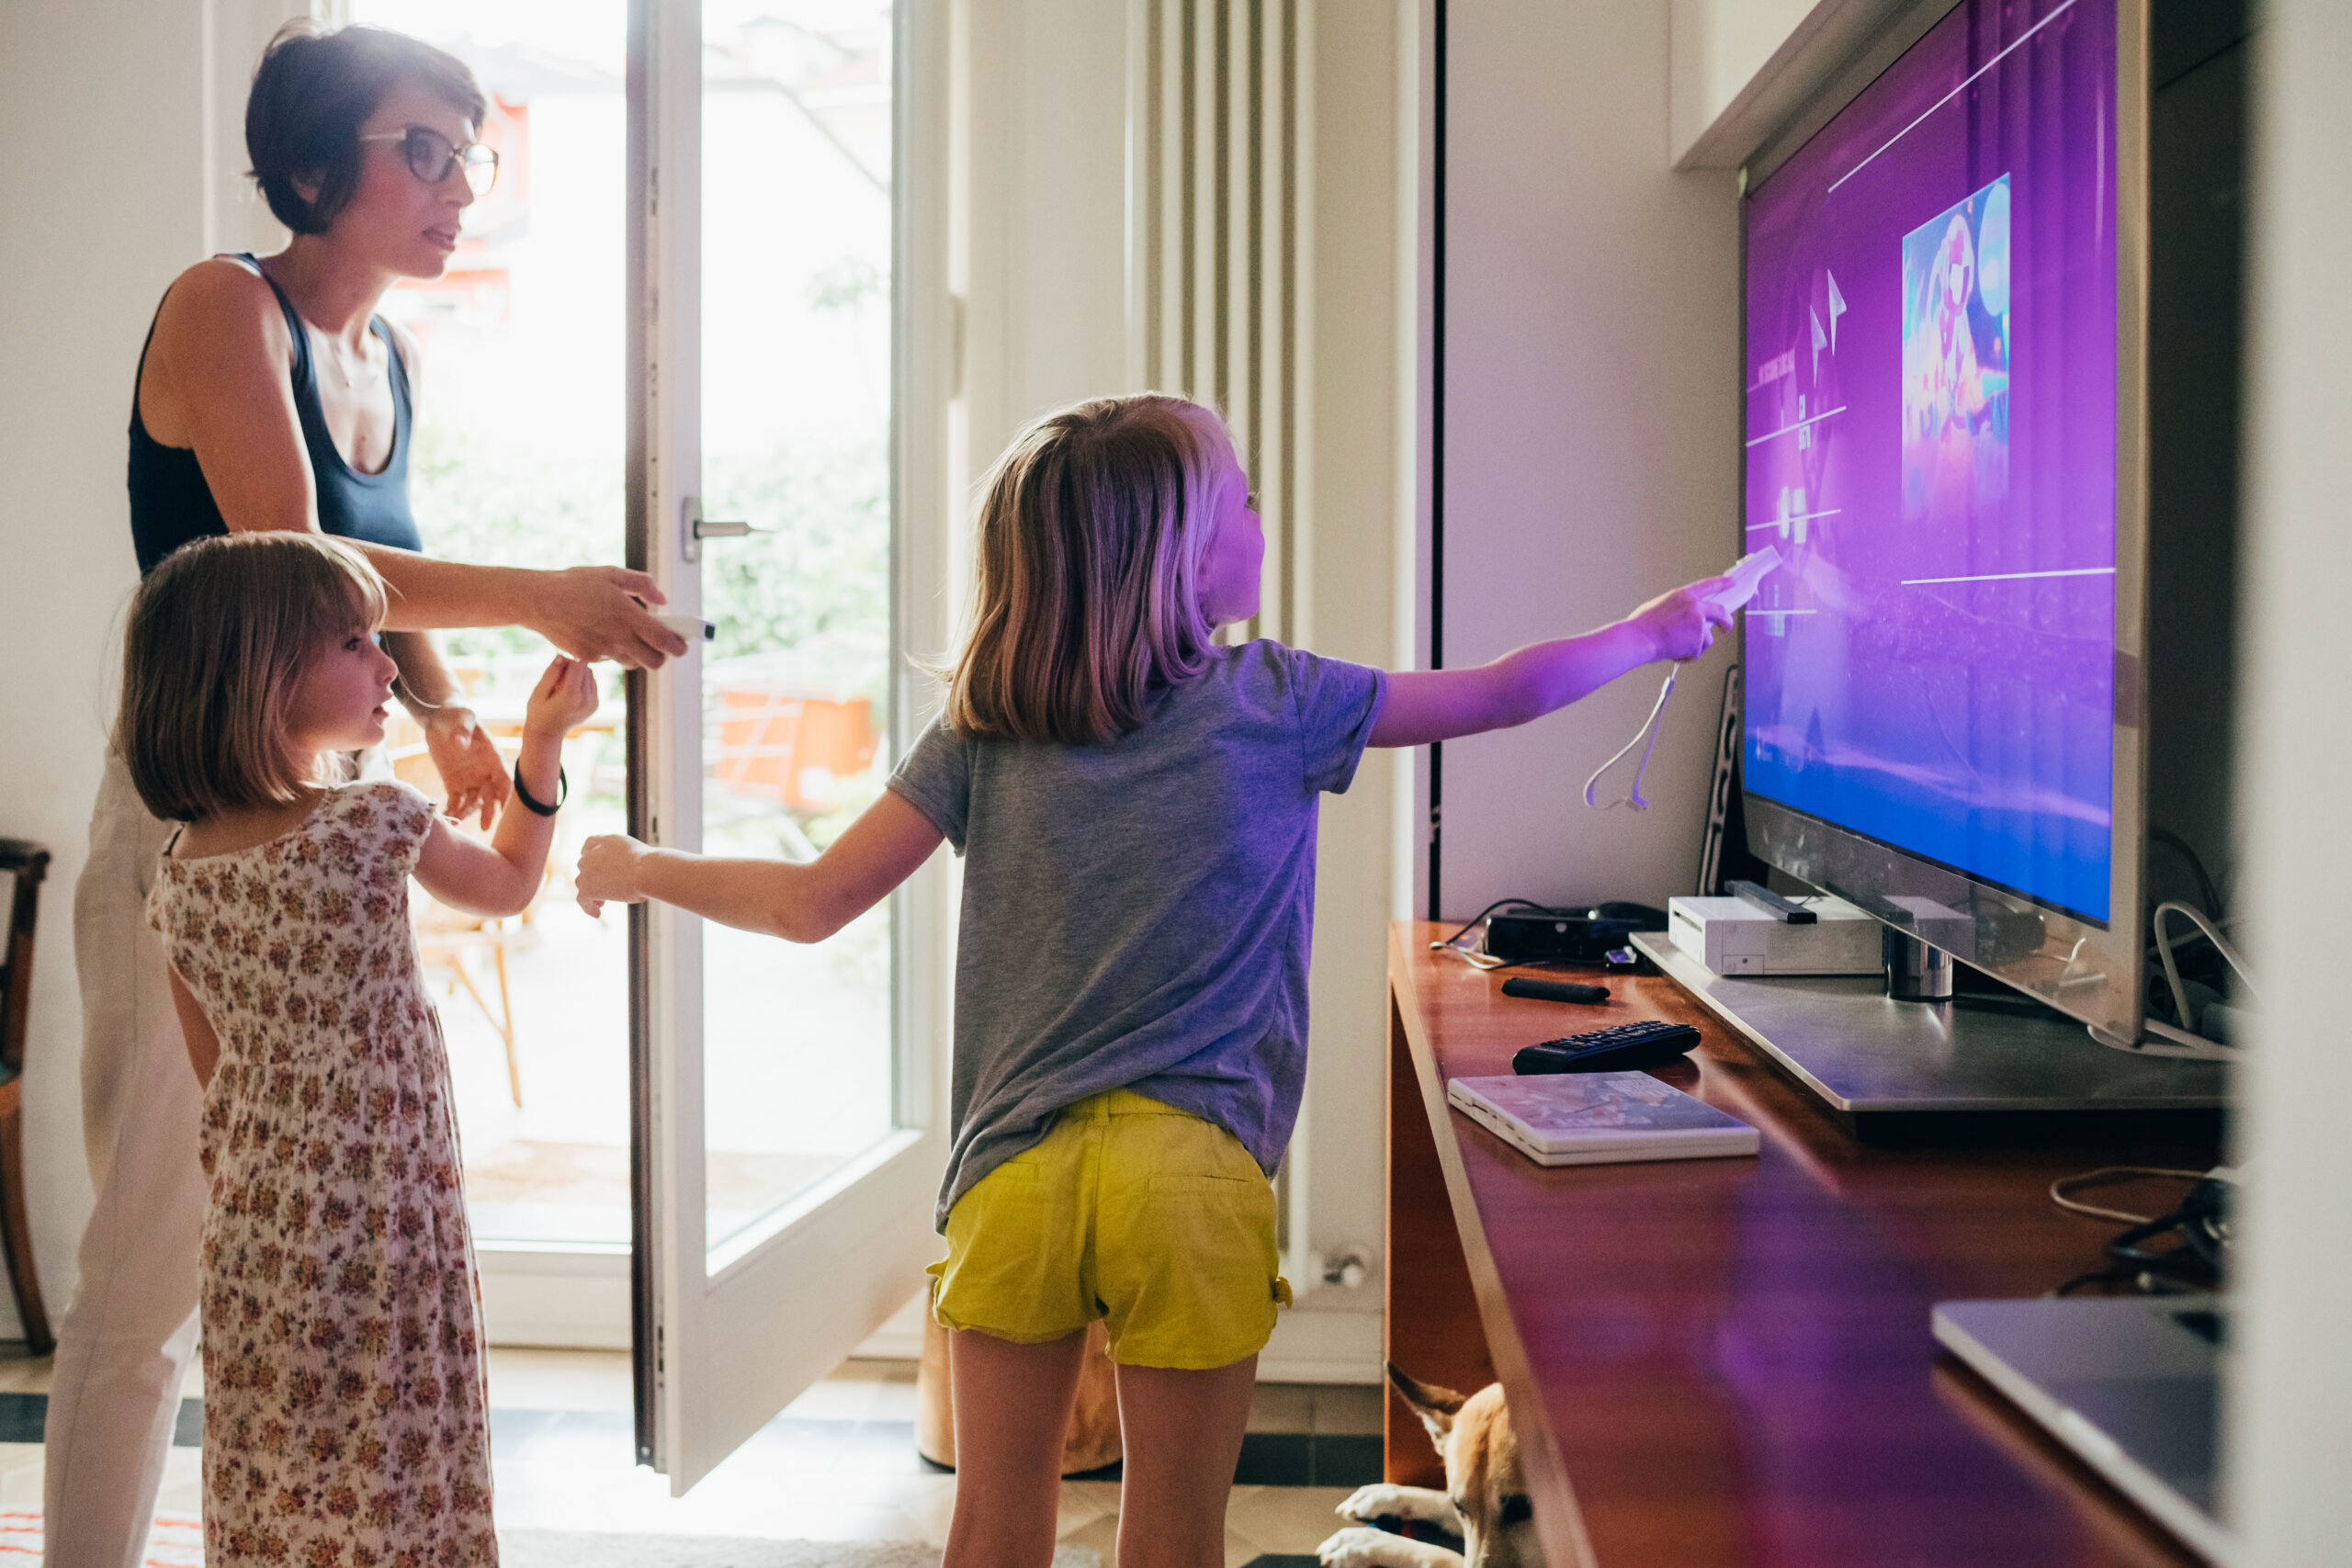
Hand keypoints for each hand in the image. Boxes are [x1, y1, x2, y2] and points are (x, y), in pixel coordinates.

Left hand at [421, 706, 509, 830]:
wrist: (440, 718)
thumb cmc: (457, 714)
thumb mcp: (462, 717)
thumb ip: (463, 730)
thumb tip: (460, 743)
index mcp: (494, 758)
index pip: (506, 780)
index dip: (508, 795)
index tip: (507, 809)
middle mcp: (486, 773)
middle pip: (491, 796)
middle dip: (489, 811)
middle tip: (484, 827)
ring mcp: (471, 780)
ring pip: (474, 803)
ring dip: (469, 815)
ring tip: (458, 826)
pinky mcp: (454, 784)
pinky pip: (455, 801)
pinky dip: (451, 811)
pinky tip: (446, 821)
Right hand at [523, 656, 600, 740]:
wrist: (548, 733)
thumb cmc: (539, 710)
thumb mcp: (539, 691)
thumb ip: (550, 673)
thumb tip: (562, 656)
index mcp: (572, 696)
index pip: (579, 664)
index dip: (567, 662)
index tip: (557, 669)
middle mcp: (586, 700)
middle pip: (586, 668)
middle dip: (572, 668)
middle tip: (557, 680)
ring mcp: (593, 704)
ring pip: (591, 675)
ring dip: (578, 675)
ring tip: (562, 687)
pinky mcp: (596, 705)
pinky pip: (592, 683)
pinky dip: (582, 683)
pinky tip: (570, 692)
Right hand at [526, 566, 690, 668]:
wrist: (538, 600)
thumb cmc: (575, 583)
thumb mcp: (611, 574)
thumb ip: (642, 585)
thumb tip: (662, 601)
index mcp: (627, 613)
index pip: (664, 640)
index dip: (679, 646)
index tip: (683, 644)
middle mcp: (617, 635)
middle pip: (654, 661)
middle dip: (662, 655)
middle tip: (660, 644)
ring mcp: (602, 649)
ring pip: (633, 663)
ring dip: (639, 655)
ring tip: (631, 637)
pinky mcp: (588, 657)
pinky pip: (611, 660)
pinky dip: (615, 651)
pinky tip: (605, 634)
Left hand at [575, 833, 650, 917]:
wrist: (647, 871)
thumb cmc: (650, 865)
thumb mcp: (636, 855)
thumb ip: (624, 860)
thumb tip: (627, 874)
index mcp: (606, 841)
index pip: (589, 844)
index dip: (590, 855)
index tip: (594, 865)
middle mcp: (593, 853)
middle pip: (584, 865)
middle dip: (592, 876)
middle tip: (604, 888)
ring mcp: (587, 870)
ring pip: (582, 882)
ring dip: (590, 892)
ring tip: (601, 903)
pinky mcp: (587, 887)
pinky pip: (582, 899)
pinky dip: (588, 907)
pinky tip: (597, 914)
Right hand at [1625, 576, 1733, 663]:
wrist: (1638, 638)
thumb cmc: (1641, 626)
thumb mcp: (1658, 607)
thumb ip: (1675, 609)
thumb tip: (1680, 619)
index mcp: (1682, 595)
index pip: (1707, 585)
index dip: (1721, 583)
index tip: (1730, 582)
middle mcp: (1694, 606)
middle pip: (1720, 612)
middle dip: (1726, 622)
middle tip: (1725, 629)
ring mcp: (1698, 622)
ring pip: (1707, 639)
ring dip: (1694, 647)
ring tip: (1676, 649)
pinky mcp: (1698, 638)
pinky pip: (1697, 652)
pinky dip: (1687, 656)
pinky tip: (1674, 653)